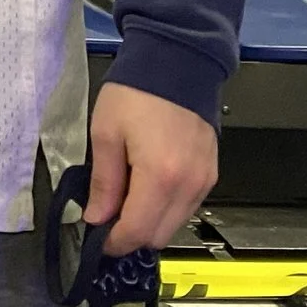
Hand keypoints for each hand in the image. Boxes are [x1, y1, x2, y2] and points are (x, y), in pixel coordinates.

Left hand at [85, 81, 217, 255]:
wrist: (177, 64)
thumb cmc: (135, 94)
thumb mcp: (106, 133)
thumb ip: (104, 182)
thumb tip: (96, 218)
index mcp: (161, 178)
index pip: (138, 231)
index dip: (113, 241)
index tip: (95, 238)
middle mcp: (189, 187)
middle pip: (159, 235)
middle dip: (130, 235)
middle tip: (105, 218)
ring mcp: (205, 182)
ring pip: (175, 224)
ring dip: (149, 223)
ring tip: (123, 200)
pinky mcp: (212, 174)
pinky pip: (188, 207)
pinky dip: (165, 208)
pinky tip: (145, 189)